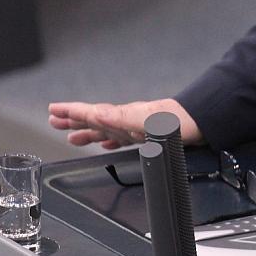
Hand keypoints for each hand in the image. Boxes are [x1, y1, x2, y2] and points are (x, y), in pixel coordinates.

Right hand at [48, 98, 201, 148]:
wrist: (202, 124)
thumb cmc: (179, 122)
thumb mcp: (146, 120)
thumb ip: (120, 118)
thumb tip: (95, 115)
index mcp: (124, 116)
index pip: (92, 113)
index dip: (71, 112)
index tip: (53, 110)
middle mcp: (129, 119)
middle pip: (95, 120)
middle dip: (74, 121)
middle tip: (54, 121)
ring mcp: (138, 127)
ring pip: (106, 129)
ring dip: (88, 132)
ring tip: (73, 136)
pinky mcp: (150, 136)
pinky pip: (123, 138)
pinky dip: (110, 141)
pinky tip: (109, 145)